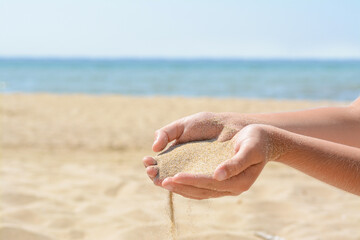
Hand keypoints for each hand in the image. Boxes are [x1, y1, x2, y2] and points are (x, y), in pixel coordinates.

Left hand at [144, 123, 273, 199]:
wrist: (265, 140)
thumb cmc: (257, 140)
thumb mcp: (250, 148)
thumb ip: (235, 163)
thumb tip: (217, 175)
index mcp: (238, 181)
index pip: (209, 183)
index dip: (191, 181)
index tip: (173, 177)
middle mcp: (230, 187)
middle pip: (200, 191)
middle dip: (179, 186)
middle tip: (158, 180)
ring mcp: (225, 186)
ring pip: (198, 191)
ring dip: (178, 187)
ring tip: (159, 181)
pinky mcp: (220, 181)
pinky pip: (200, 186)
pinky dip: (185, 183)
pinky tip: (173, 177)